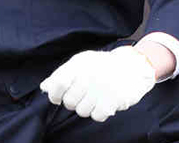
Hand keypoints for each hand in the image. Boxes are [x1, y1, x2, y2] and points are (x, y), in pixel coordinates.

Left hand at [40, 46, 155, 121]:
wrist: (134, 65)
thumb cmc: (103, 65)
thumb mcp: (82, 63)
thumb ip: (62, 74)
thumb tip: (44, 86)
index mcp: (80, 64)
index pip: (58, 84)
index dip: (56, 94)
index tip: (61, 95)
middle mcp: (90, 74)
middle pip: (69, 102)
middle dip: (75, 100)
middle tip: (85, 92)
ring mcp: (101, 87)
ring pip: (82, 111)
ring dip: (88, 106)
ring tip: (97, 95)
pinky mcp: (113, 99)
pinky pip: (97, 116)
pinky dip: (100, 111)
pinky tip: (105, 100)